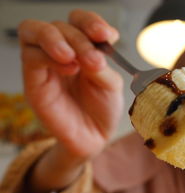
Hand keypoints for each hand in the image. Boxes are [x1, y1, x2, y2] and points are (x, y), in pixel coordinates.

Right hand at [19, 9, 123, 158]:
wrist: (94, 138)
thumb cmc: (103, 110)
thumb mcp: (111, 85)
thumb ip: (101, 66)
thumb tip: (92, 51)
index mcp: (84, 48)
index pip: (79, 20)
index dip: (91, 21)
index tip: (106, 35)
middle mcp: (62, 51)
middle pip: (59, 25)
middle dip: (79, 38)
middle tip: (94, 59)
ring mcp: (45, 64)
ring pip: (34, 31)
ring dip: (57, 40)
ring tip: (75, 60)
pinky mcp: (33, 80)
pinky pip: (31, 56)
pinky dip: (49, 56)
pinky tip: (69, 69)